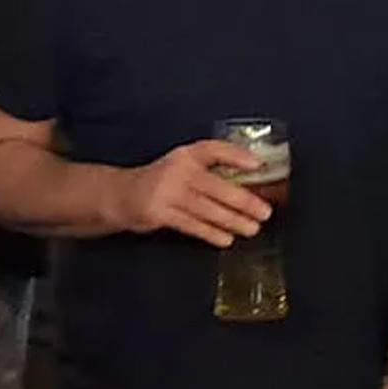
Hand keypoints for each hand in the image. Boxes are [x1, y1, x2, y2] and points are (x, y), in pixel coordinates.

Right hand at [111, 139, 272, 245]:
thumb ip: (208, 172)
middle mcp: (177, 169)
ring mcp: (167, 191)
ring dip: (233, 221)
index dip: (236, 155)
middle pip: (217, 186)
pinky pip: (192, 225)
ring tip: (252, 229)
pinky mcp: (159, 212)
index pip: (214, 149)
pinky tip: (226, 239)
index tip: (258, 165)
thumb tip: (249, 188)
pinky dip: (211, 233)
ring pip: (208, 209)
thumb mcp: (182, 167)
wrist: (122, 194)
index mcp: (186, 154)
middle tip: (265, 212)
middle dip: (244, 202)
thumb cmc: (162, 181)